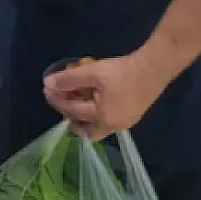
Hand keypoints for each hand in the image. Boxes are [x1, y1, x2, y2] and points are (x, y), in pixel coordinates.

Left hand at [43, 51, 166, 140]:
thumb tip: (48, 83)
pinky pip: (107, 120)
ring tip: (76, 100)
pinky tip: (93, 98)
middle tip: (61, 101)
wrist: (154, 69)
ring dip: (83, 117)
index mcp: (102, 117)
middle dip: (70, 117)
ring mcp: (124, 123)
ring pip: (97, 127)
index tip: (46, 89)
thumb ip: (69, 79)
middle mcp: (113, 126)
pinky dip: (95, 112)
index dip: (56, 99)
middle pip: (85, 130)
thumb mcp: (92, 72)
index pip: (72, 111)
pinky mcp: (131, 116)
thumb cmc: (122, 71)